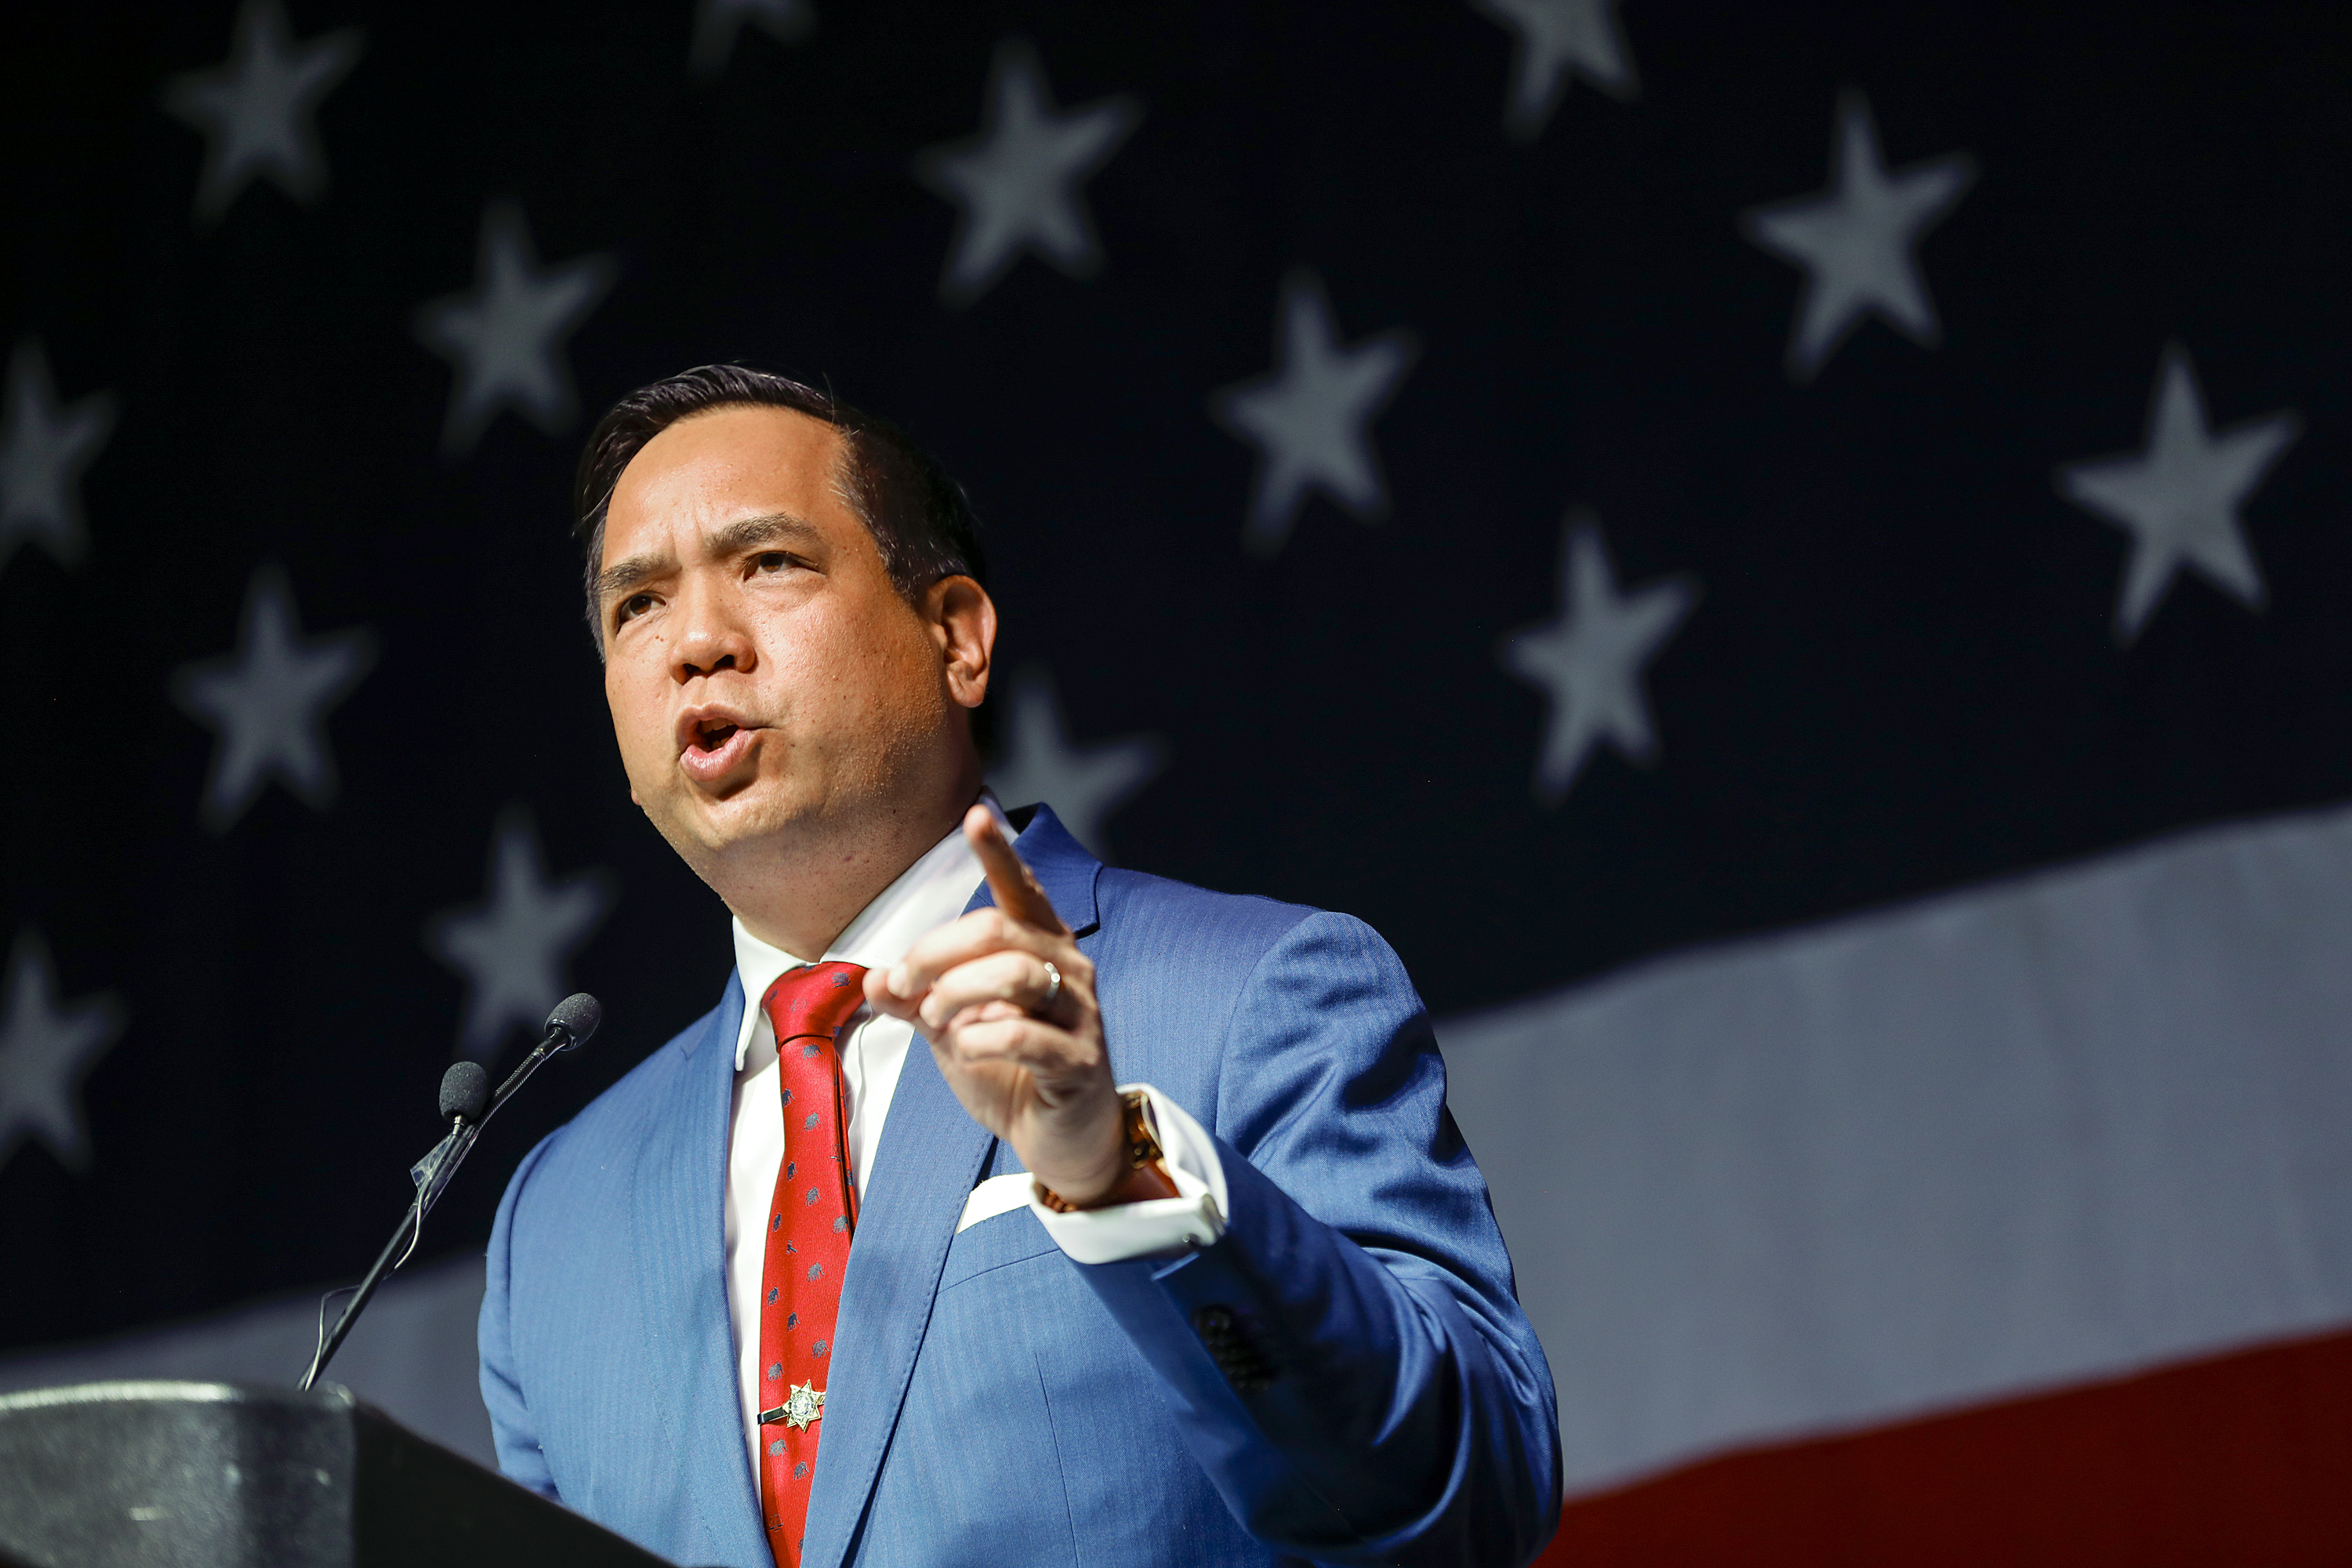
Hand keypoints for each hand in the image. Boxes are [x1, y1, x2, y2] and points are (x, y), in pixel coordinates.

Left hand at [863, 805, 1129, 1205]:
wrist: (1061, 1141)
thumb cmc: (1012, 1073)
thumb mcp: (953, 1031)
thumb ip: (917, 1001)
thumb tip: (871, 980)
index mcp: (1042, 950)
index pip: (1021, 891)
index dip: (999, 854)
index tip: (977, 815)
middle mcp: (1069, 970)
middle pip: (999, 930)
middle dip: (935, 951)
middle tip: (901, 982)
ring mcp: (1080, 1014)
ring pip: (1015, 974)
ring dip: (955, 993)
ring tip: (933, 1019)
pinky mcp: (1080, 1061)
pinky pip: (1024, 1035)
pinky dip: (979, 1038)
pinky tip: (966, 1049)